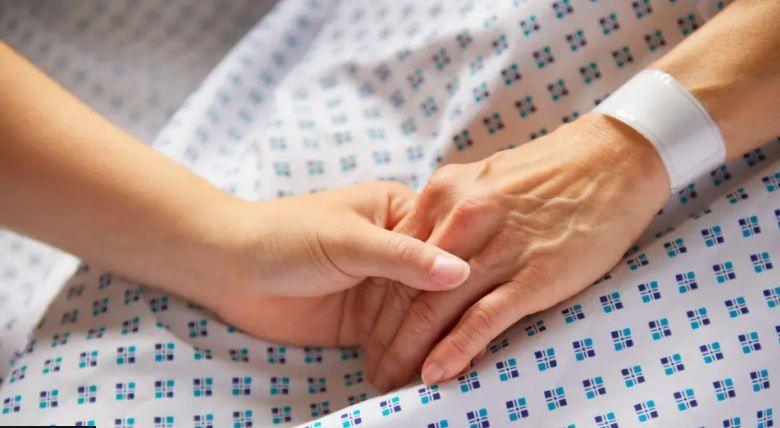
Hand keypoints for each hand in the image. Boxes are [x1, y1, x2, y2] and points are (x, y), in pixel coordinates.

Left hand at [181, 181, 469, 345]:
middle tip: (461, 352)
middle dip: (441, 320)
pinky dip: (407, 358)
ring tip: (443, 372)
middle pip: (436, 288)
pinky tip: (420, 376)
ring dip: (426, 345)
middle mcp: (399, 250)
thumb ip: (403, 258)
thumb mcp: (348, 241)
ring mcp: (384, 288)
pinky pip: (397, 341)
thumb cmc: (287, 236)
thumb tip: (462, 273)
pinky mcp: (367, 322)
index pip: (445, 246)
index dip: (461, 277)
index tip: (483, 305)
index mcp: (401, 213)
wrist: (230, 269)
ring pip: (420, 318)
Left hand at [364, 114, 670, 390]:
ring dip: (409, 351)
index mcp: (444, 193)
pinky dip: (455, 349)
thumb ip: (450, 213)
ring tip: (393, 380)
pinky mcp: (532, 274)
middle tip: (373, 368)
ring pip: (435, 307)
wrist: (614, 159)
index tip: (366, 333)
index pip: (394, 258)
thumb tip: (424, 252)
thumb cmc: (549, 174)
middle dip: (383, 336)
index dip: (374, 303)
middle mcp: (461, 217)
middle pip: (406, 287)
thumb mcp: (484, 179)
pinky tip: (435, 372)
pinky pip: (483, 318)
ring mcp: (497, 246)